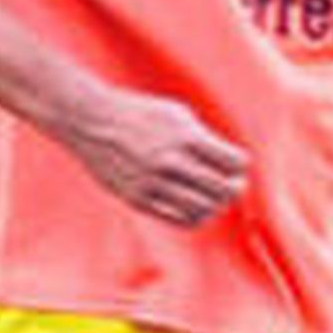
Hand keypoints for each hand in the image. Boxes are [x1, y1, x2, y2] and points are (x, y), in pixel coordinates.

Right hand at [68, 87, 248, 226]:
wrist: (92, 122)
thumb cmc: (139, 114)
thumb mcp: (176, 114)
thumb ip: (203, 137)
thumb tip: (231, 165)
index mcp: (185, 136)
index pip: (233, 162)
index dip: (240, 166)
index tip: (237, 165)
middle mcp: (171, 161)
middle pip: (222, 188)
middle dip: (234, 188)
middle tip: (235, 186)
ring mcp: (154, 183)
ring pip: (203, 208)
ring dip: (216, 205)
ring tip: (216, 199)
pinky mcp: (139, 199)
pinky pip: (179, 219)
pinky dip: (195, 217)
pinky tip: (197, 208)